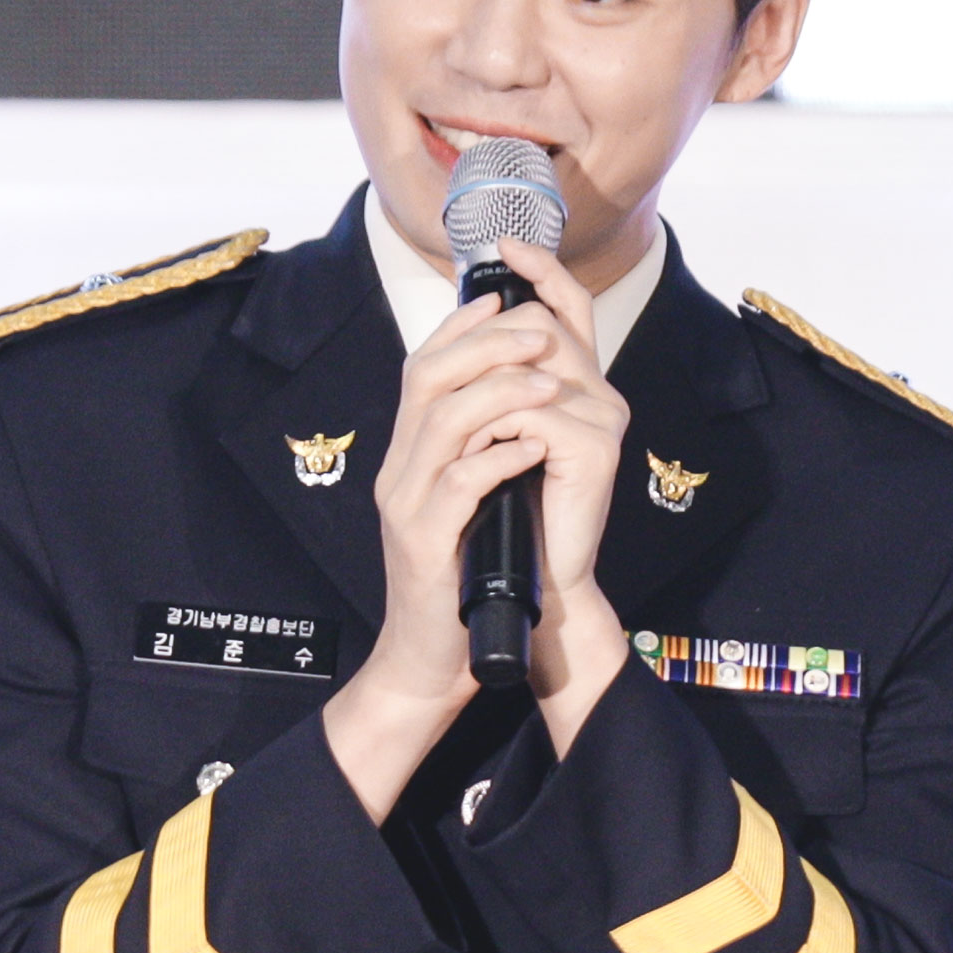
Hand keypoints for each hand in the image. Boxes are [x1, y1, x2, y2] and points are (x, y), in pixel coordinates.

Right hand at [321, 241, 635, 818]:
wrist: (434, 660)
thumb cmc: (466, 576)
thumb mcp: (475, 499)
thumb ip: (486, 447)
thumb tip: (524, 392)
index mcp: (410, 454)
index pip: (424, 366)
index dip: (463, 324)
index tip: (506, 292)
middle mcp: (399, 471)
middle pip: (427, 378)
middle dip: (487, 344)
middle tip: (541, 333)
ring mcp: (406, 507)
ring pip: (442, 423)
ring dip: (501, 393)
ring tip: (553, 385)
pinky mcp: (423, 546)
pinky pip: (458, 487)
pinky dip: (499, 459)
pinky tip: (536, 447)